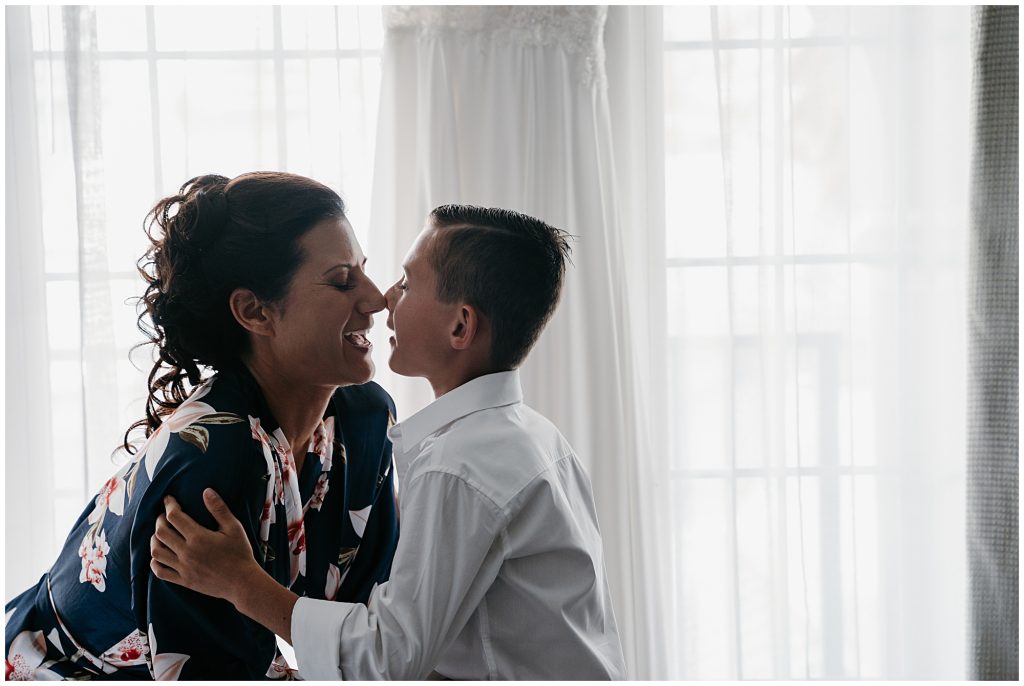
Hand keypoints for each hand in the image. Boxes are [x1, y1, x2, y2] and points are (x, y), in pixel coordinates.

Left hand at [150, 488, 260, 603]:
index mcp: (198, 537)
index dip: (169, 505)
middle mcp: (187, 552)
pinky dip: (154, 562)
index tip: (169, 499)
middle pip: (161, 532)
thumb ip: (219, 509)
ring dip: (154, 540)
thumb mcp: (234, 528)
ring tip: (159, 533)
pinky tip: (158, 555)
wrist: (242, 582)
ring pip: (157, 552)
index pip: (175, 516)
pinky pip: (160, 572)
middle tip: (164, 515)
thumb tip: (206, 491)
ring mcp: (183, 568)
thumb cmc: (240, 553)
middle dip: (159, 520)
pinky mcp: (184, 580)